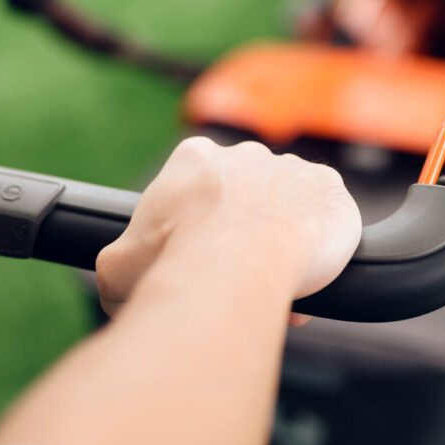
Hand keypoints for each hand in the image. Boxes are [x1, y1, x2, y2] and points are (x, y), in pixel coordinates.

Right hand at [95, 136, 360, 321]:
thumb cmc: (173, 261)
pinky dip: (319, 249)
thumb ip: (118, 269)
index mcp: (193, 158)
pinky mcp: (329, 189)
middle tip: (238, 278)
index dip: (199, 231)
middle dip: (242, 236)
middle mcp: (244, 153)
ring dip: (281, 244)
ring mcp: (291, 167)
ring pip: (287, 211)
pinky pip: (325, 221)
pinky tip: (306, 282)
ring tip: (273, 288)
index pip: (198, 189)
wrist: (235, 264)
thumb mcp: (117, 268)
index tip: (201, 262)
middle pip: (245, 198)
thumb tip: (115, 291)